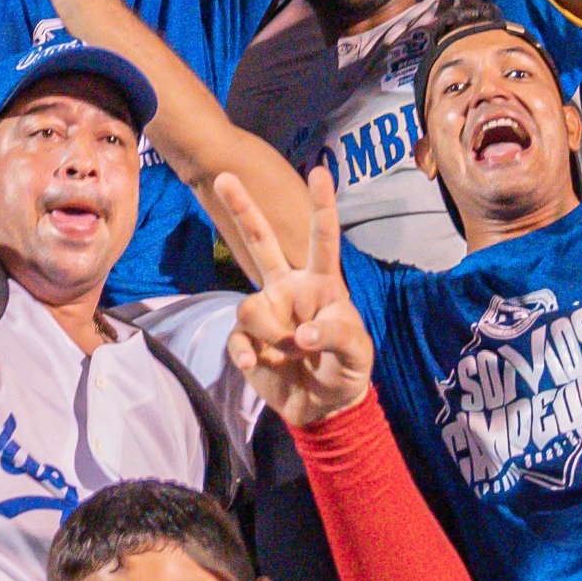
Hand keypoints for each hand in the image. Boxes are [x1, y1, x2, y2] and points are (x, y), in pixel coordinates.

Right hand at [213, 166, 371, 426]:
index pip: (323, 240)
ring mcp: (266, 311)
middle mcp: (289, 288)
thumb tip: (299, 335)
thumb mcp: (357, 353)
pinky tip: (254, 366)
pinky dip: (245, 354)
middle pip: (261, 241)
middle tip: (224, 174)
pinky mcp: (247, 340)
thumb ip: (334, 336)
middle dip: (243, 208)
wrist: (323, 408)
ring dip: (270, 336)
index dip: (322, 206)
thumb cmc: (346, 370)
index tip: (319, 172)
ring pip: (250, 307)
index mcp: (321, 284)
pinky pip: (236, 339)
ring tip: (293, 356)